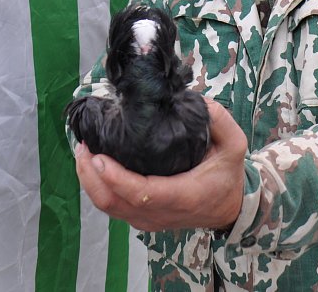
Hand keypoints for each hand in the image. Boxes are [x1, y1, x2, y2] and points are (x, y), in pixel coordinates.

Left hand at [75, 98, 247, 231]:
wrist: (230, 208)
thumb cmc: (228, 174)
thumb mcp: (234, 144)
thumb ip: (218, 119)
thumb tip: (190, 97)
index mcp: (185, 196)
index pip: (143, 194)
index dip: (117, 178)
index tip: (98, 157)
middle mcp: (162, 213)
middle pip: (115, 203)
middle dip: (91, 176)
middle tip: (83, 146)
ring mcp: (149, 220)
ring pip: (108, 207)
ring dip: (89, 181)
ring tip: (83, 151)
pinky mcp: (142, 220)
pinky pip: (112, 207)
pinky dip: (97, 187)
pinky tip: (93, 165)